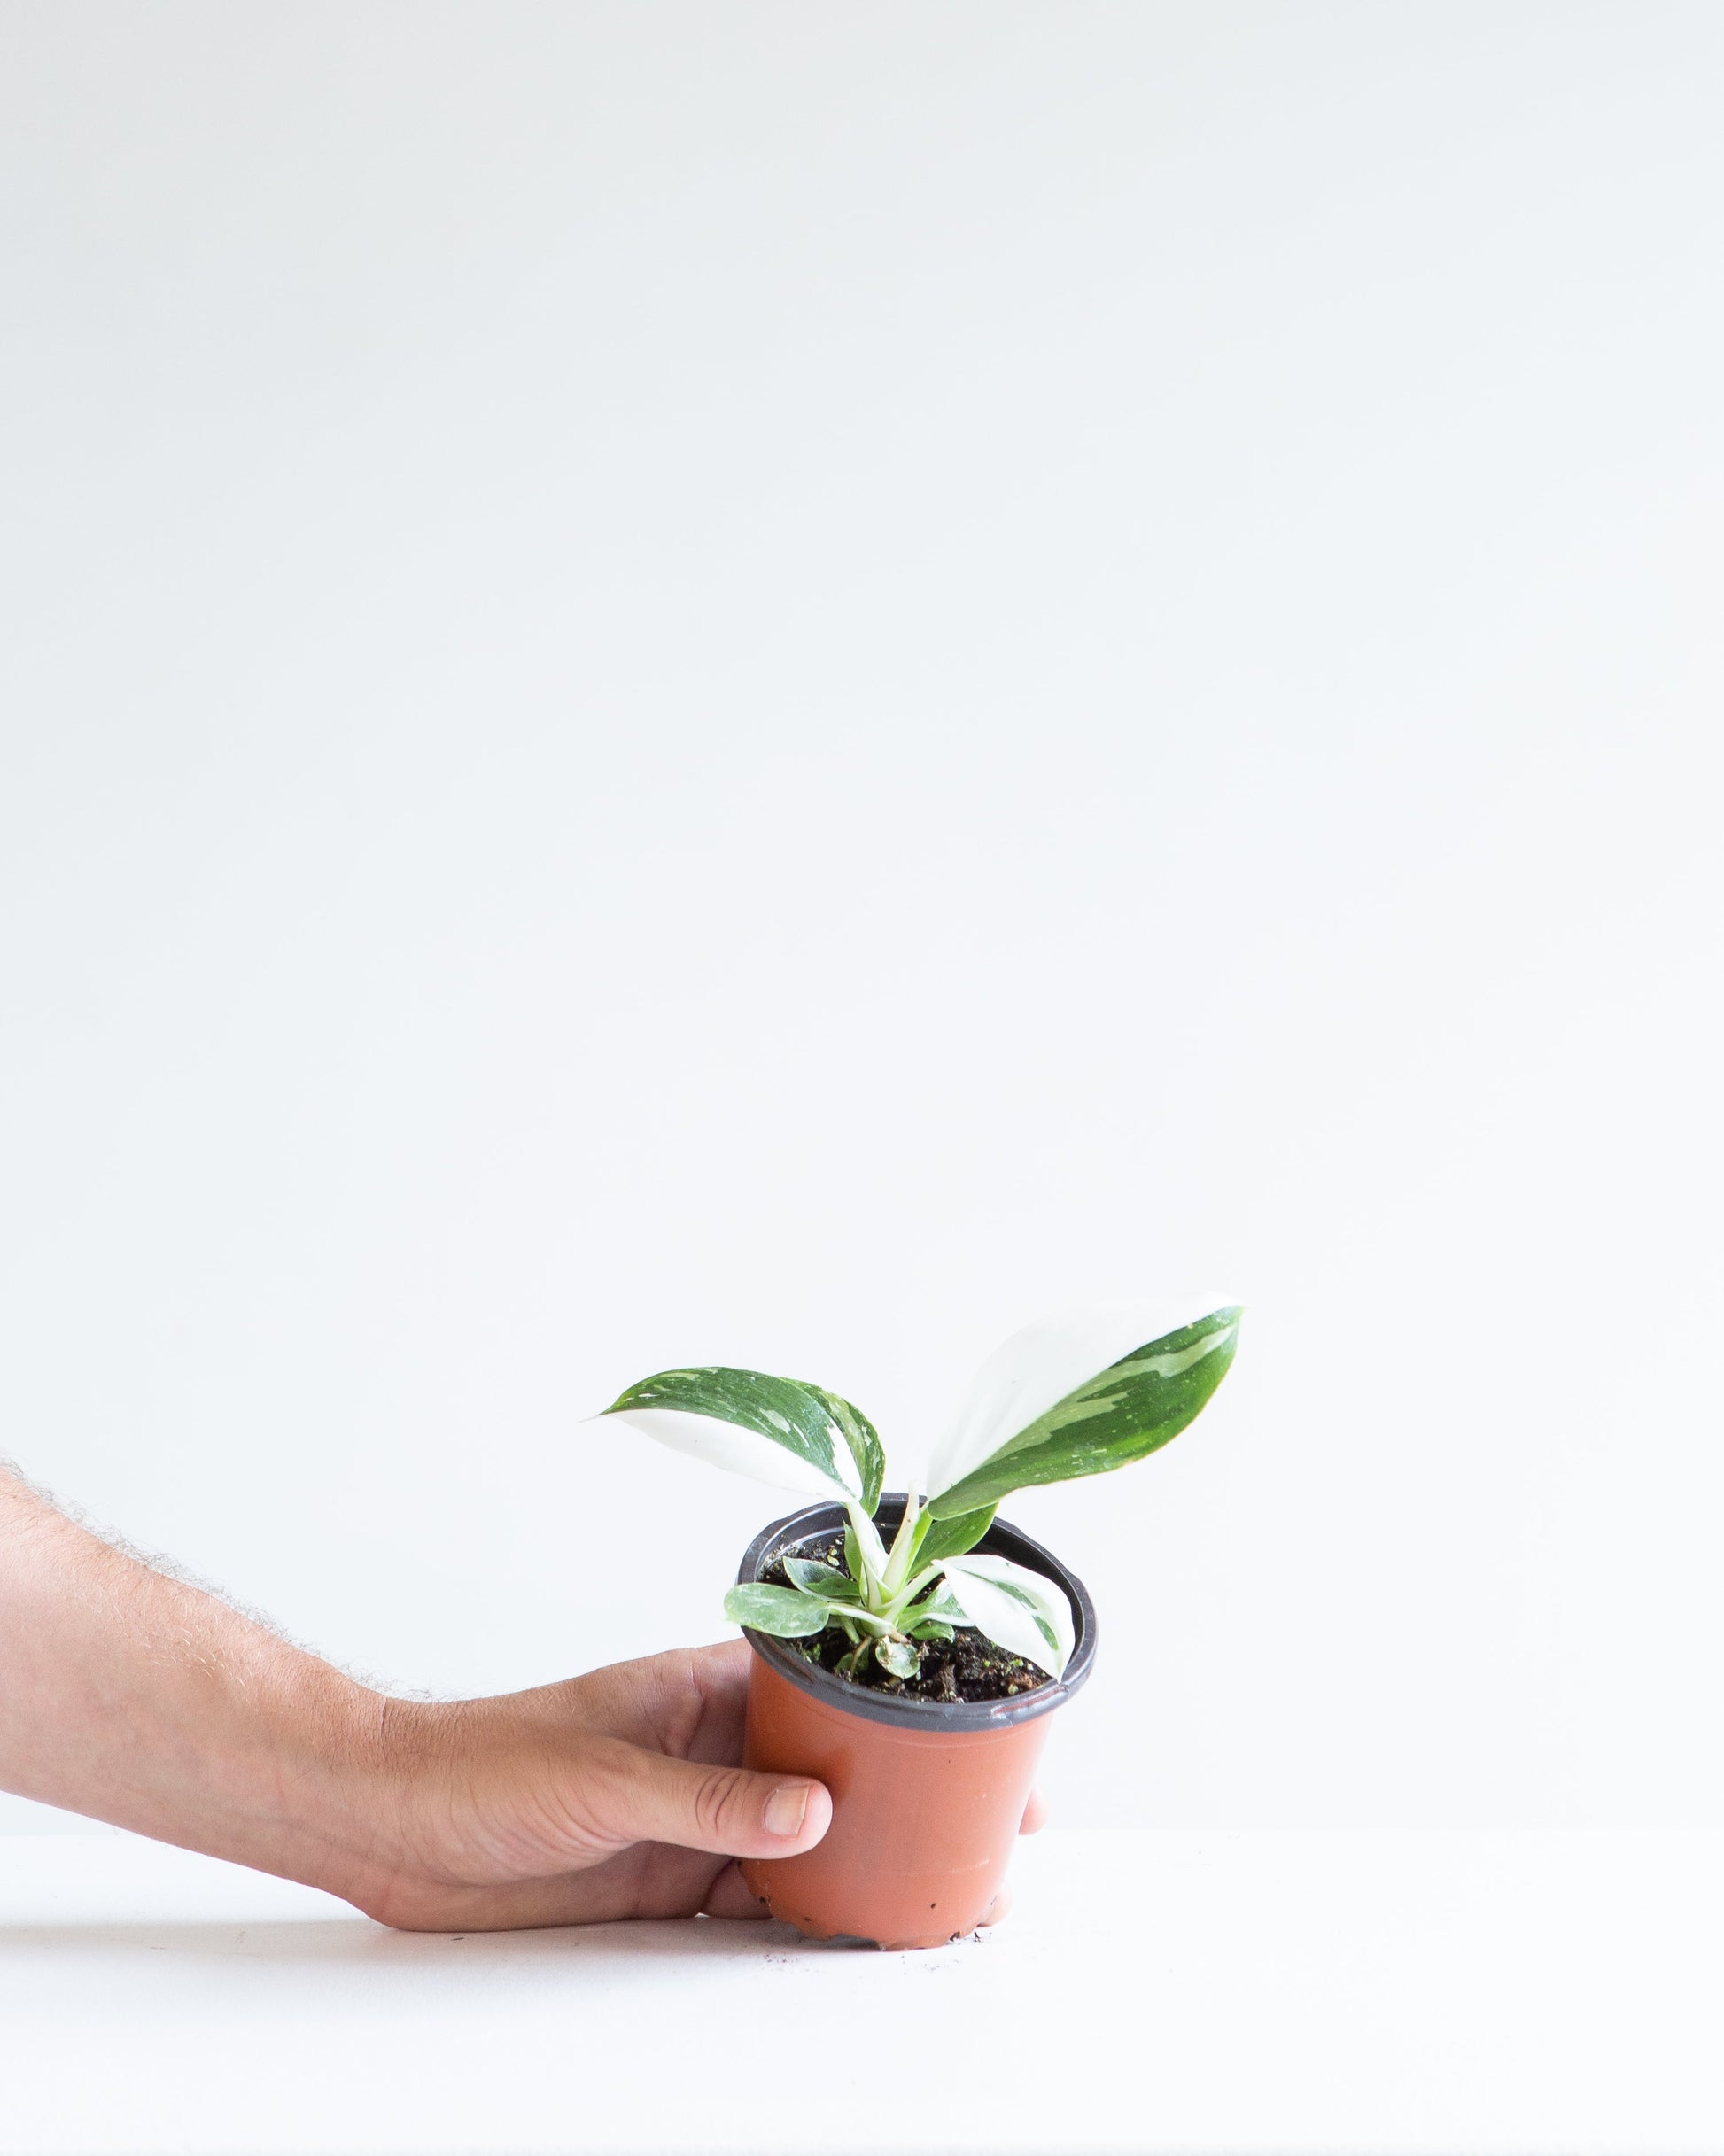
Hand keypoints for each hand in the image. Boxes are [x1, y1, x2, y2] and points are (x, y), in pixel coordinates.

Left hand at [346, 1639, 1047, 1931]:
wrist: (394, 1830)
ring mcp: (696, 1817)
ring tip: (932, 1883)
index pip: (823, 1686)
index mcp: (705, 1688)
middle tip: (979, 1826)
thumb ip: (709, 1800)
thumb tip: (810, 1815)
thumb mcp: (604, 1779)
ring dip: (860, 1860)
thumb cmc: (480, 1765)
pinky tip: (847, 1926)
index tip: (966, 1730)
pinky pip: (758, 1896)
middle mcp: (712, 1749)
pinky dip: (805, 1912)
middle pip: (831, 1768)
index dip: (898, 1708)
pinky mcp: (670, 1880)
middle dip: (901, 1791)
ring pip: (804, 1838)